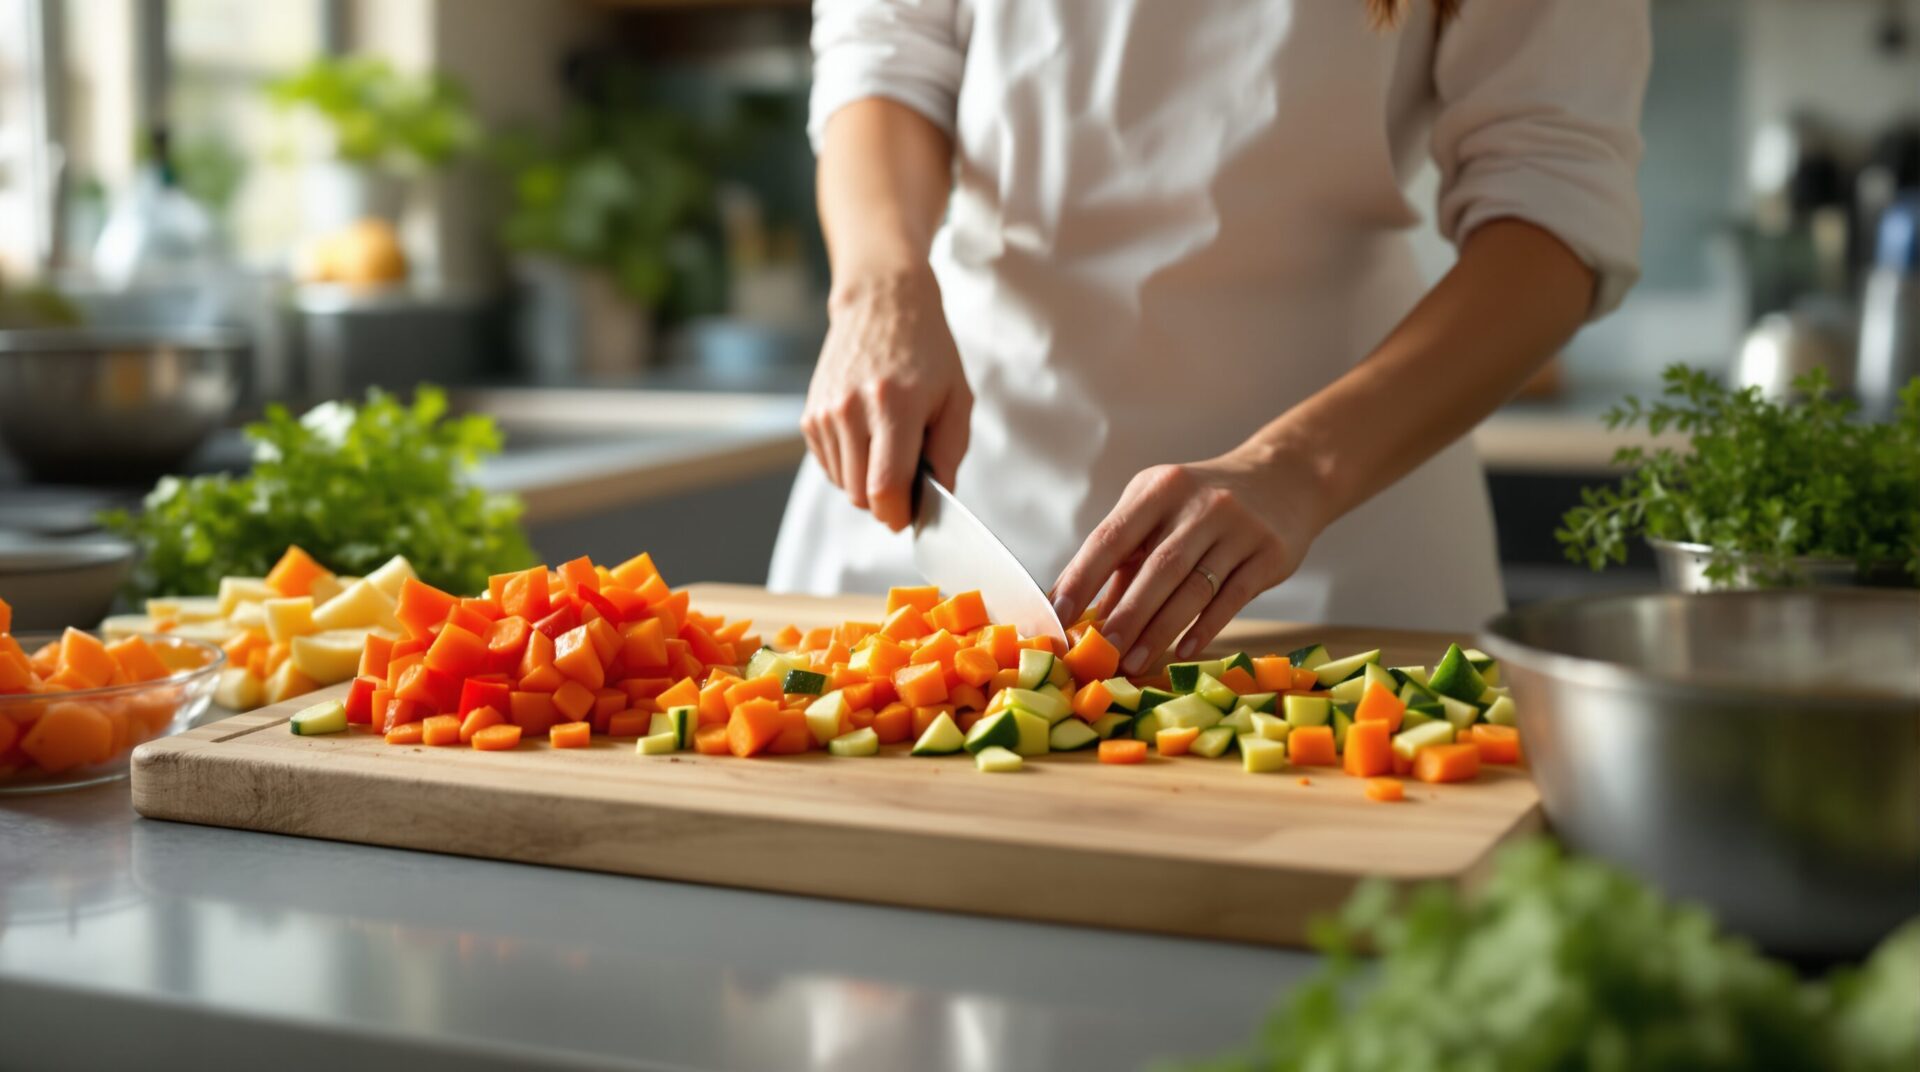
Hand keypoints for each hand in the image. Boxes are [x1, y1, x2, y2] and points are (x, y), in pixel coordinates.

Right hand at [802, 267, 972, 530]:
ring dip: (866, 482)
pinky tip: (867, 436)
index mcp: (895, 405)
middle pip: (860, 495)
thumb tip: (936, 500)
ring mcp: (826, 412)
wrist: (882, 304)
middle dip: (885, 501)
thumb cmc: (928, 352)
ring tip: (887, 444)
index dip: (898, 514)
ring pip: (842, 485)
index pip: (885, 487)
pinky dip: (849, 465)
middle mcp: (852, 409)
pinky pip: (829, 467)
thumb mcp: (957, 398)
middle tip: (907, 474)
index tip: (909, 515)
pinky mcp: (810, 415)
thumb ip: (950, 454)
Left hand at [1050, 448, 1326, 674]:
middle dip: (1125, 615)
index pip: (1111, 536)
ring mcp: (1238, 527)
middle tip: (1101, 653)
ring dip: (1160, 631)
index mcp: (1158, 489)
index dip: (1082, 578)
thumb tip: (1087, 615)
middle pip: (1156, 568)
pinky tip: (1184, 651)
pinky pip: (1232, 597)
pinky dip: (1205, 628)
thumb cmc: (1204, 504)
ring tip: (1134, 663)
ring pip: (1193, 588)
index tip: (1058, 615)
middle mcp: (1199, 503)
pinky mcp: (1269, 553)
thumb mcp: (1160, 513)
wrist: (1285, 479)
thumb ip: (1127, 559)